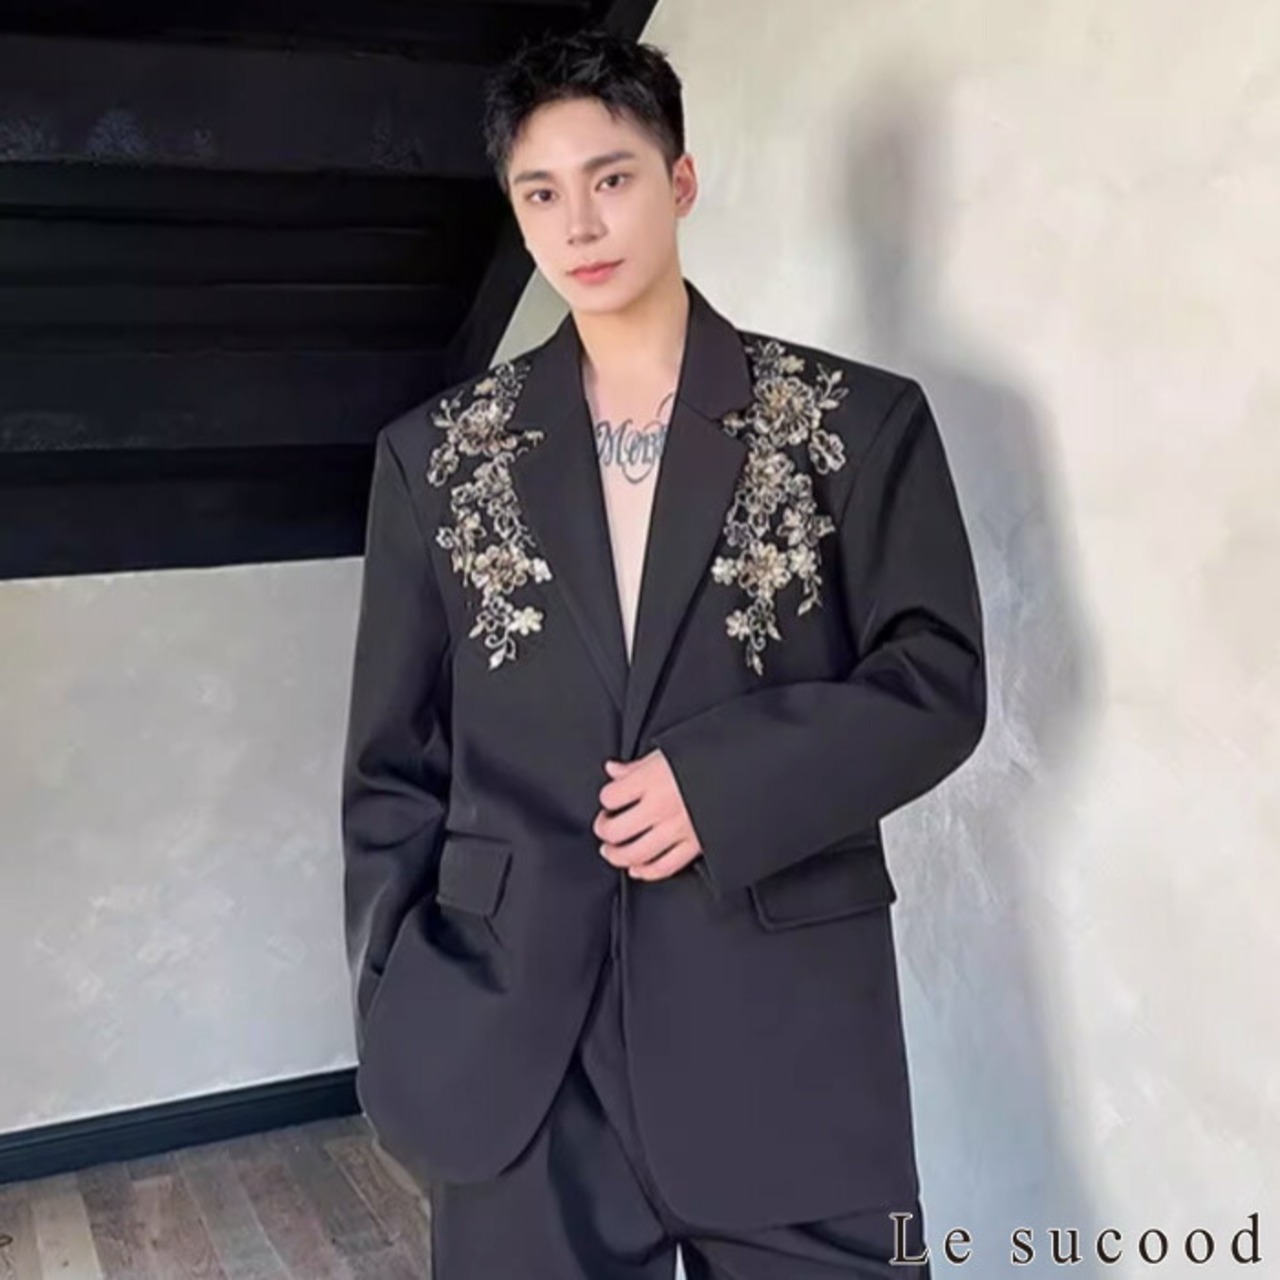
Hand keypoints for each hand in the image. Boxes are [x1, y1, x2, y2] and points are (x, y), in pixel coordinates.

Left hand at [593, 749, 703, 881]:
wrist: (752, 771)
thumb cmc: (712, 757)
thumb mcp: (671, 751)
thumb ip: (638, 766)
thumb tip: (612, 770)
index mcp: (653, 779)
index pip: (610, 797)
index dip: (606, 799)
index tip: (610, 799)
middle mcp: (662, 807)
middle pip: (615, 830)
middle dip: (604, 830)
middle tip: (605, 825)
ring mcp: (678, 830)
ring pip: (635, 854)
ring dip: (617, 855)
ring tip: (611, 850)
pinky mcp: (695, 846)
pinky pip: (664, 867)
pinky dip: (646, 871)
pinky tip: (637, 868)